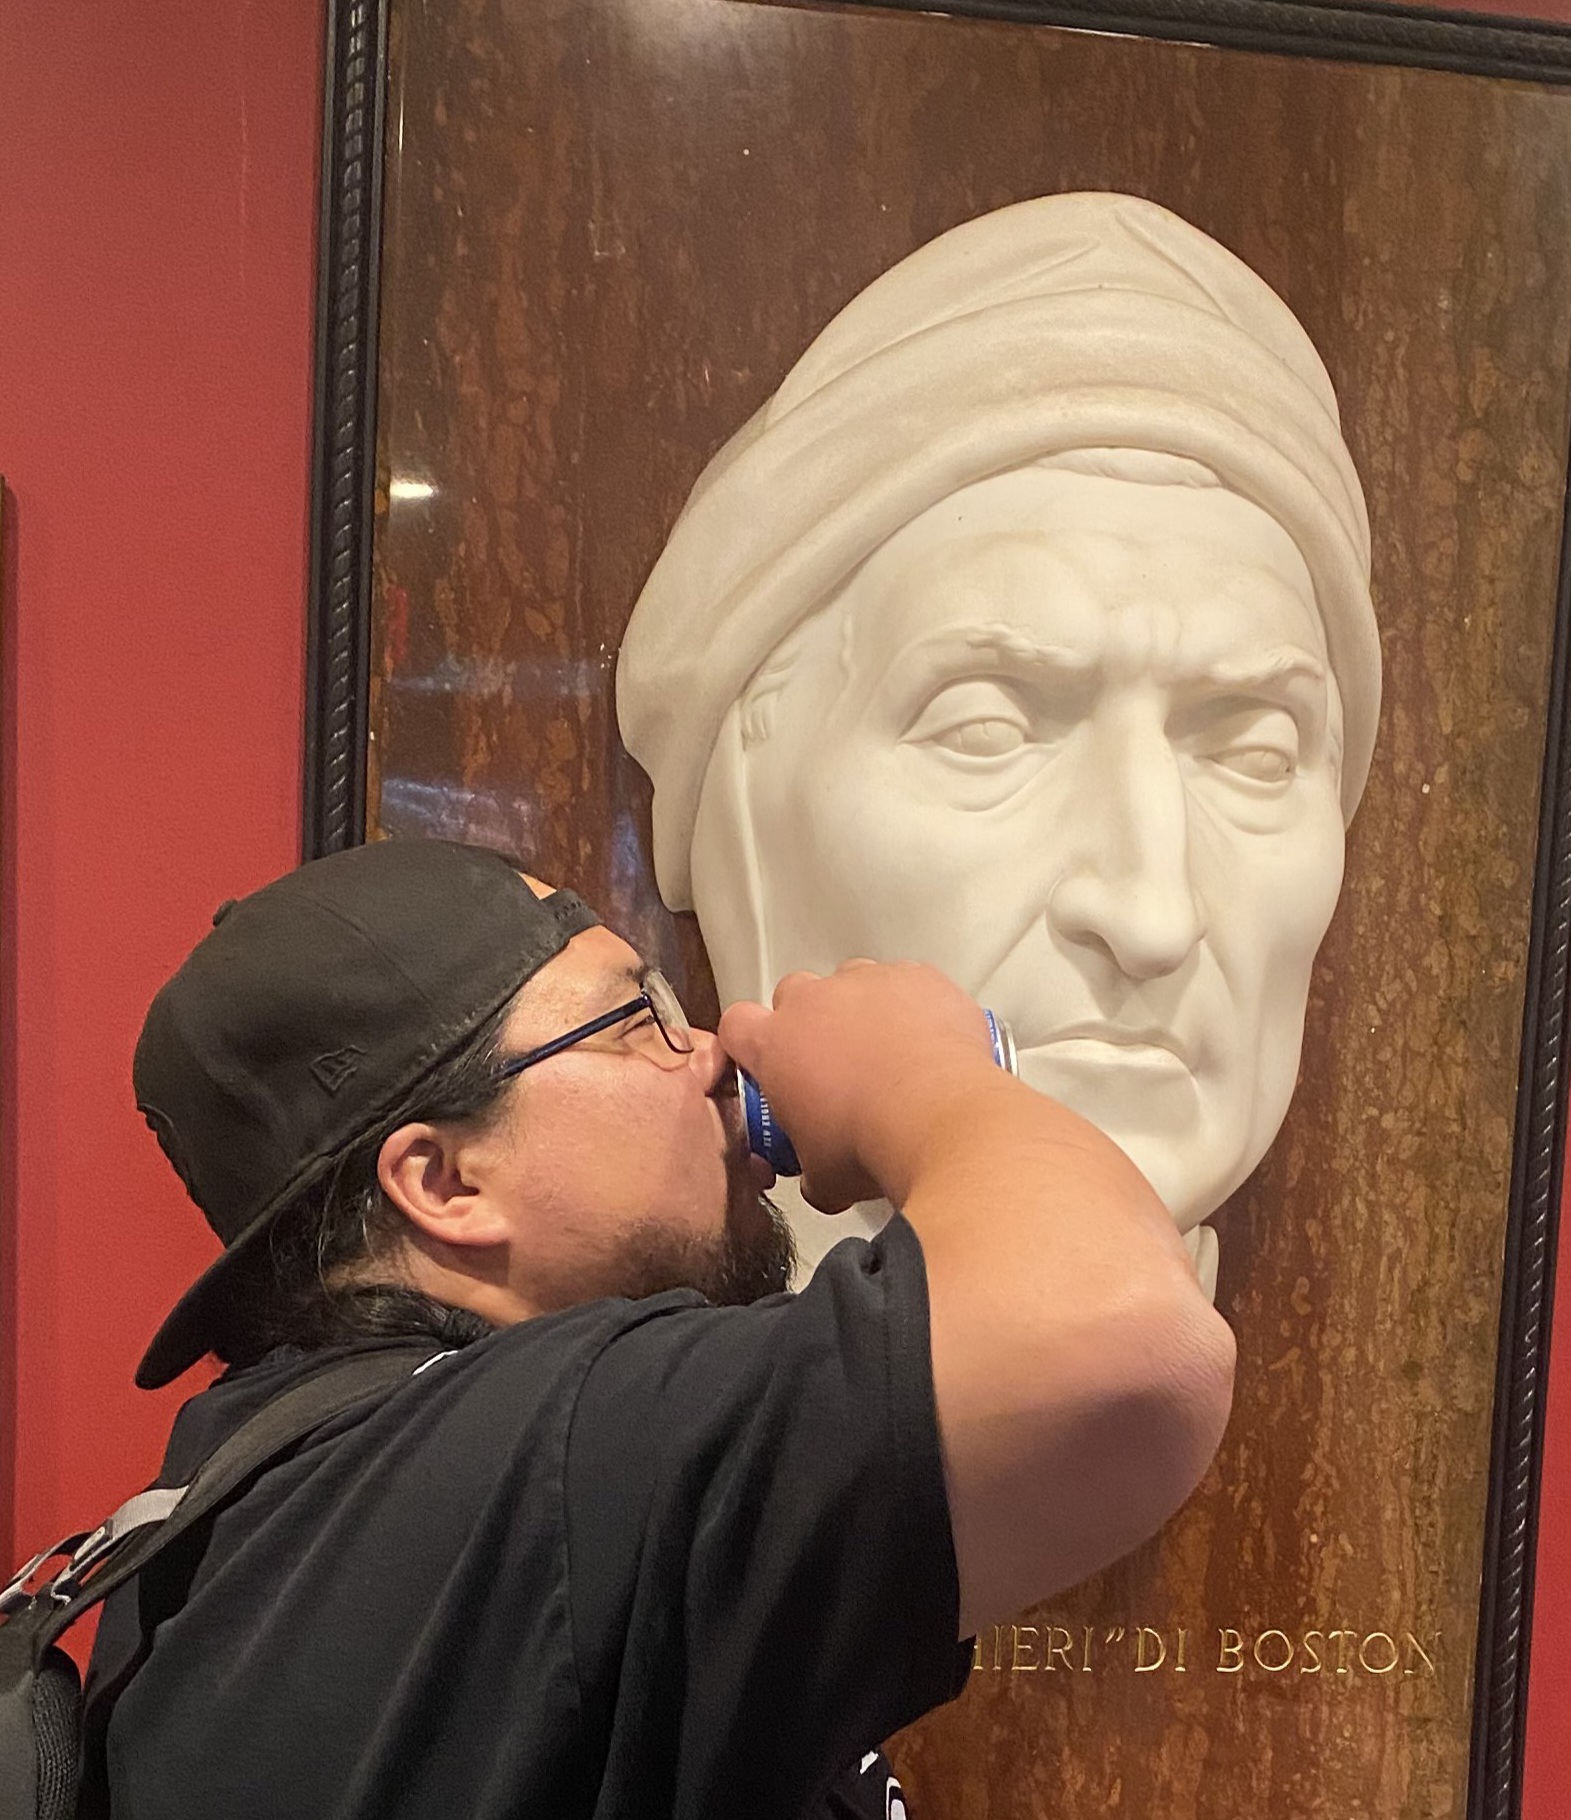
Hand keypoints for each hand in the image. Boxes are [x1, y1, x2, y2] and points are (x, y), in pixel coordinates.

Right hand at [718, 960, 998, 1211]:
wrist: (941, 1123)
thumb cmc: (874, 1144)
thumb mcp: (824, 1177)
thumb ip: (810, 1170)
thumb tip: (819, 1183)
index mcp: (776, 1045)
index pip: (737, 1025)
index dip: (750, 1042)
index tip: (769, 1061)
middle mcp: (816, 1002)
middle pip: (795, 993)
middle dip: (809, 1022)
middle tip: (834, 1062)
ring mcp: (868, 982)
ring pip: (853, 982)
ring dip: (864, 1010)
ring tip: (890, 1053)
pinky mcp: (917, 977)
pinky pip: (909, 982)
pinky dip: (916, 1005)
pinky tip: (930, 1042)